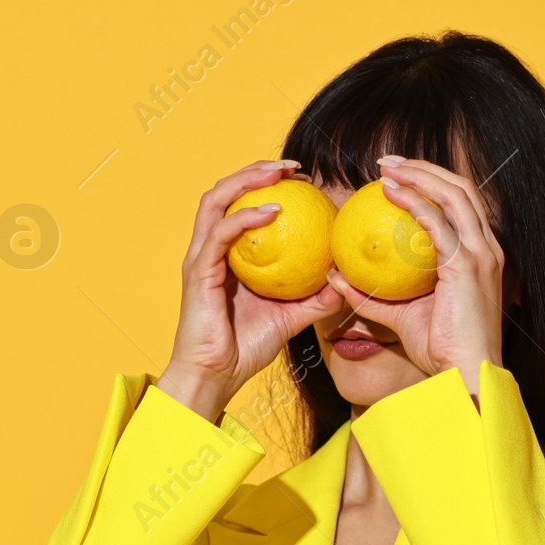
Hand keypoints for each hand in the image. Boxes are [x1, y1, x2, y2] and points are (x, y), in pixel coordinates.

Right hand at [158, 160, 342, 419]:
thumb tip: (347, 282)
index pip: (242, 204)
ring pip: (215, 200)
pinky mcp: (198, 272)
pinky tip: (272, 210)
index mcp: (227, 254)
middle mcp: (209, 249)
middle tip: (292, 167)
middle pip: (225, 191)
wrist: (216, 377)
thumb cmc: (245, 349)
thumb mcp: (291, 318)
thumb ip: (315, 299)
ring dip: (246, 179)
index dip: (268, 184)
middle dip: (257, 169)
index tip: (304, 181)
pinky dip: (244, 217)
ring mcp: (201, 258)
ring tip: (279, 174)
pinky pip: (220, 234)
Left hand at [324, 155, 506, 396]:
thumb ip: (370, 297)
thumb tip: (334, 279)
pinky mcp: (468, 265)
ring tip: (386, 169)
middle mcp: (487, 249)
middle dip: (424, 167)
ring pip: (454, 195)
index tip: (394, 178)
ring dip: (420, 175)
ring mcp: (481, 255)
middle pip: (461, 189)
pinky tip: (390, 194)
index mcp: (479, 256)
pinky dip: (415, 203)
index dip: (430, 184)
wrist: (463, 375)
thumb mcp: (400, 317)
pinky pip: (439, 223)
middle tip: (385, 163)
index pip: (459, 205)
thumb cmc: (439, 351)